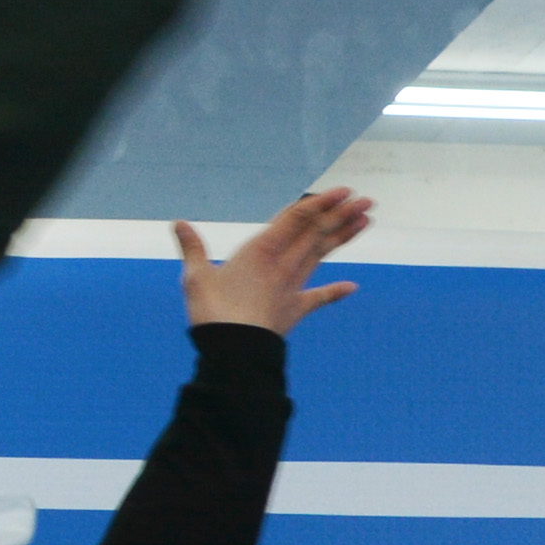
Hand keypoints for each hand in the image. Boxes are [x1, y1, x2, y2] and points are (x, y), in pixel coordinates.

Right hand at [177, 187, 371, 333]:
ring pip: (322, 255)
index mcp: (262, 250)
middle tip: (367, 201)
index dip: (321, 202)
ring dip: (344, 237)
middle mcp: (283, 264)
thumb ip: (192, 248)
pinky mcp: (294, 310)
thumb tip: (178, 223)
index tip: (343, 191)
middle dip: (342, 215)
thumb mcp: (196, 277)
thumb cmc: (213, 313)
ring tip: (365, 221)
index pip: (297, 218)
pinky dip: (335, 292)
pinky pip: (318, 298)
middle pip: (317, 233)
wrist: (234, 353)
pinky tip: (352, 287)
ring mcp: (292, 286)